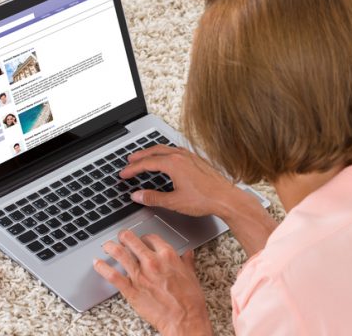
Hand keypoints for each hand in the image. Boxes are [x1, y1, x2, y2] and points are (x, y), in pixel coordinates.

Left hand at [93, 230, 212, 335]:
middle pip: (132, 240)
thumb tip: (187, 254)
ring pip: (120, 254)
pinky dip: (102, 268)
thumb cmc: (190, 301)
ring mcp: (140, 275)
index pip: (151, 237)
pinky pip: (113, 276)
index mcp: (167, 256)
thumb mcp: (191, 276)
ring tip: (106, 245)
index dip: (145, 237)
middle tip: (121, 236)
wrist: (185, 320)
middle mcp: (152, 262)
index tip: (142, 239)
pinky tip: (97, 263)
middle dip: (124, 236)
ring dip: (110, 246)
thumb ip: (186, 262)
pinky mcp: (131, 289)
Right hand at [120, 144, 248, 217]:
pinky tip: (166, 158)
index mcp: (173, 164)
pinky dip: (164, 152)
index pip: (146, 163)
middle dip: (140, 156)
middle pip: (154, 151)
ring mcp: (190, 156)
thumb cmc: (205, 199)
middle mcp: (181, 156)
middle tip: (129, 161)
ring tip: (144, 157)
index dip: (132, 169)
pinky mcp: (197, 160)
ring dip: (152, 152)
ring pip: (165, 149)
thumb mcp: (174, 202)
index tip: (124, 173)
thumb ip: (153, 198)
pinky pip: (175, 151)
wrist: (227, 198)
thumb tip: (137, 196)